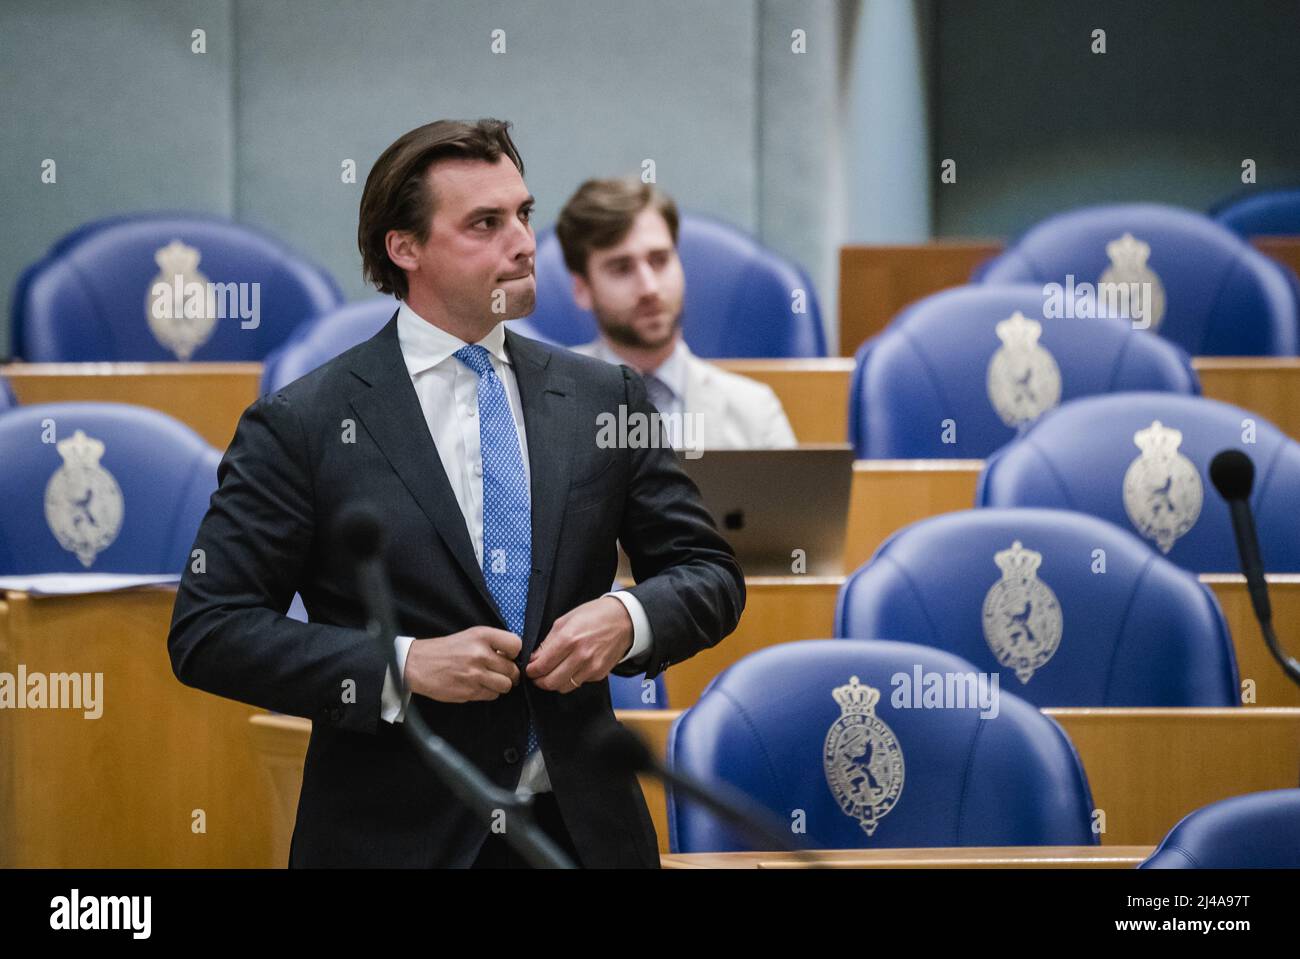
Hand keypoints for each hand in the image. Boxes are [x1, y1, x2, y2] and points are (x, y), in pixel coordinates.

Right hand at [404, 627, 521, 702]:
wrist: (418, 664)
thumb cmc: (446, 650)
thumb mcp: (470, 636)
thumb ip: (493, 643)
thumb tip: (515, 657)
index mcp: (482, 636)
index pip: (516, 645)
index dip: (516, 653)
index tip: (508, 656)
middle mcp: (480, 654)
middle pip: (513, 670)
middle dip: (509, 673)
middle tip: (499, 672)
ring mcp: (475, 674)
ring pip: (506, 686)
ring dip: (500, 685)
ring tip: (489, 679)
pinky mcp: (470, 691)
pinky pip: (492, 695)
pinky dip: (488, 693)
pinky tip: (477, 685)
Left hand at [526, 596, 633, 692]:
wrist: (623, 619)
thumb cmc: (593, 615)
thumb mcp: (565, 620)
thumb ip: (548, 642)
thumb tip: (535, 659)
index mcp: (568, 639)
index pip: (542, 666)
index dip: (531, 671)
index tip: (528, 669)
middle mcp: (580, 656)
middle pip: (551, 682)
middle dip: (539, 681)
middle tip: (536, 676)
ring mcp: (592, 667)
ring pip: (564, 687)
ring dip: (554, 682)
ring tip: (552, 673)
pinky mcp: (600, 674)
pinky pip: (578, 683)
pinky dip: (571, 679)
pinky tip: (571, 668)